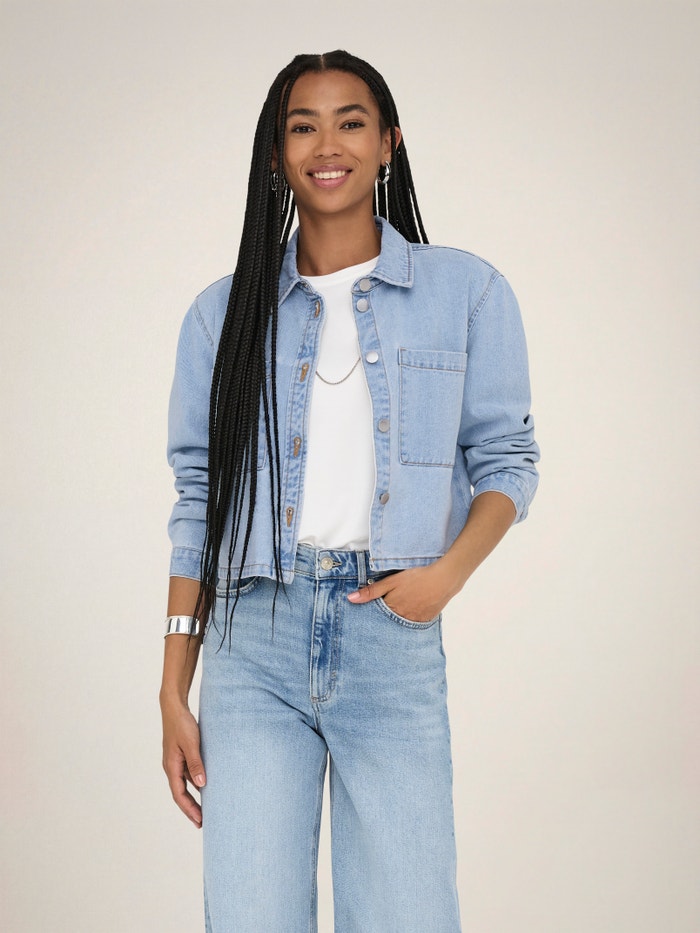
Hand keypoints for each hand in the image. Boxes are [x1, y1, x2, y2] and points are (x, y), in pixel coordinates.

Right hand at [161, 700, 206, 827]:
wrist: (174, 707)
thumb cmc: (181, 724)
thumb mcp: (191, 744)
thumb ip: (196, 764)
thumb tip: (201, 785)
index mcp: (171, 767)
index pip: (179, 795)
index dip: (189, 809)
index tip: (199, 821)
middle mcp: (171, 767)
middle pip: (180, 794)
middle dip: (191, 809)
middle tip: (202, 823)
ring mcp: (175, 761)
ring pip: (185, 785)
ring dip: (194, 797)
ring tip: (206, 808)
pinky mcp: (181, 755)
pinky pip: (188, 774)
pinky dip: (196, 783)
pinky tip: (206, 786)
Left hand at [347, 561, 459, 622]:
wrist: (445, 578)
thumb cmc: (417, 577)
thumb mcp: (391, 581)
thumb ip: (371, 591)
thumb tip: (350, 599)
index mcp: (392, 609)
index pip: (376, 617)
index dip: (371, 615)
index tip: (364, 618)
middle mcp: (403, 619)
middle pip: (388, 623)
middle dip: (382, 621)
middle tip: (379, 619)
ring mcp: (416, 621)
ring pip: (401, 624)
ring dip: (396, 621)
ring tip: (396, 614)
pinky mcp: (426, 619)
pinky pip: (414, 624)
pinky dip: (409, 620)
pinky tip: (410, 612)